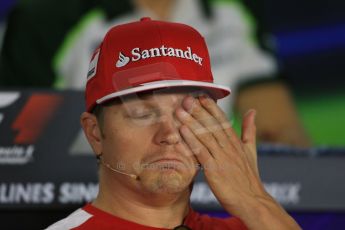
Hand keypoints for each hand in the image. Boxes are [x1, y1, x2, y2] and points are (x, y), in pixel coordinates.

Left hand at [176, 95, 300, 229]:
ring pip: (205, 136)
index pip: (223, 120)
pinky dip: (192, 141)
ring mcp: (222, 158)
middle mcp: (229, 147)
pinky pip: (202, 153)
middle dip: (199, 111)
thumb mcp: (251, 151)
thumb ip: (249, 130)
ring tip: (180, 110)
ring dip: (192, 122)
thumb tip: (251, 111)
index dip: (211, 107)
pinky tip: (183, 130)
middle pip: (212, 125)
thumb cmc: (249, 178)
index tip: (201, 96)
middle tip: (186, 98)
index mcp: (236, 142)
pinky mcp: (215, 170)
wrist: (252, 201)